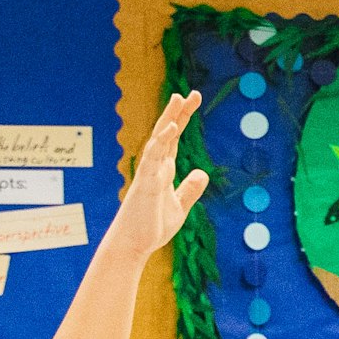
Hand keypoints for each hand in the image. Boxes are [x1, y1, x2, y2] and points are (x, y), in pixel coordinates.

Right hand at [105, 92, 209, 258]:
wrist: (135, 245)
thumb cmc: (152, 226)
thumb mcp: (180, 206)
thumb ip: (190, 189)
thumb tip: (203, 172)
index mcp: (163, 170)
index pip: (174, 139)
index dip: (183, 119)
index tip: (193, 99)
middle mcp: (155, 167)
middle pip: (166, 134)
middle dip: (177, 113)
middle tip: (189, 94)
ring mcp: (149, 173)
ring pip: (158, 141)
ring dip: (168, 120)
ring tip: (178, 100)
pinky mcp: (146, 184)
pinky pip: (153, 159)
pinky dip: (161, 143)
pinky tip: (170, 129)